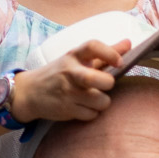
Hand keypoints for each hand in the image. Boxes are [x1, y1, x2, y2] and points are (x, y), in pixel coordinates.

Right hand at [9, 39, 127, 124]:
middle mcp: (69, 72)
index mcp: (73, 55)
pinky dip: (92, 113)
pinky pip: (92, 114)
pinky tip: (84, 107)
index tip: (120, 62)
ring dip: (102, 101)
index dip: (110, 53)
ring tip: (95, 98)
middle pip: (95, 78)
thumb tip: (129, 43)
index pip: (92, 46)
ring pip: (100, 100)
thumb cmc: (60, 73)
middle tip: (106, 85)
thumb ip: (104, 53)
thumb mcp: (77, 59)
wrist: (29, 92)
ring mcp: (67, 92)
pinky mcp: (66, 109)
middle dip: (108, 83)